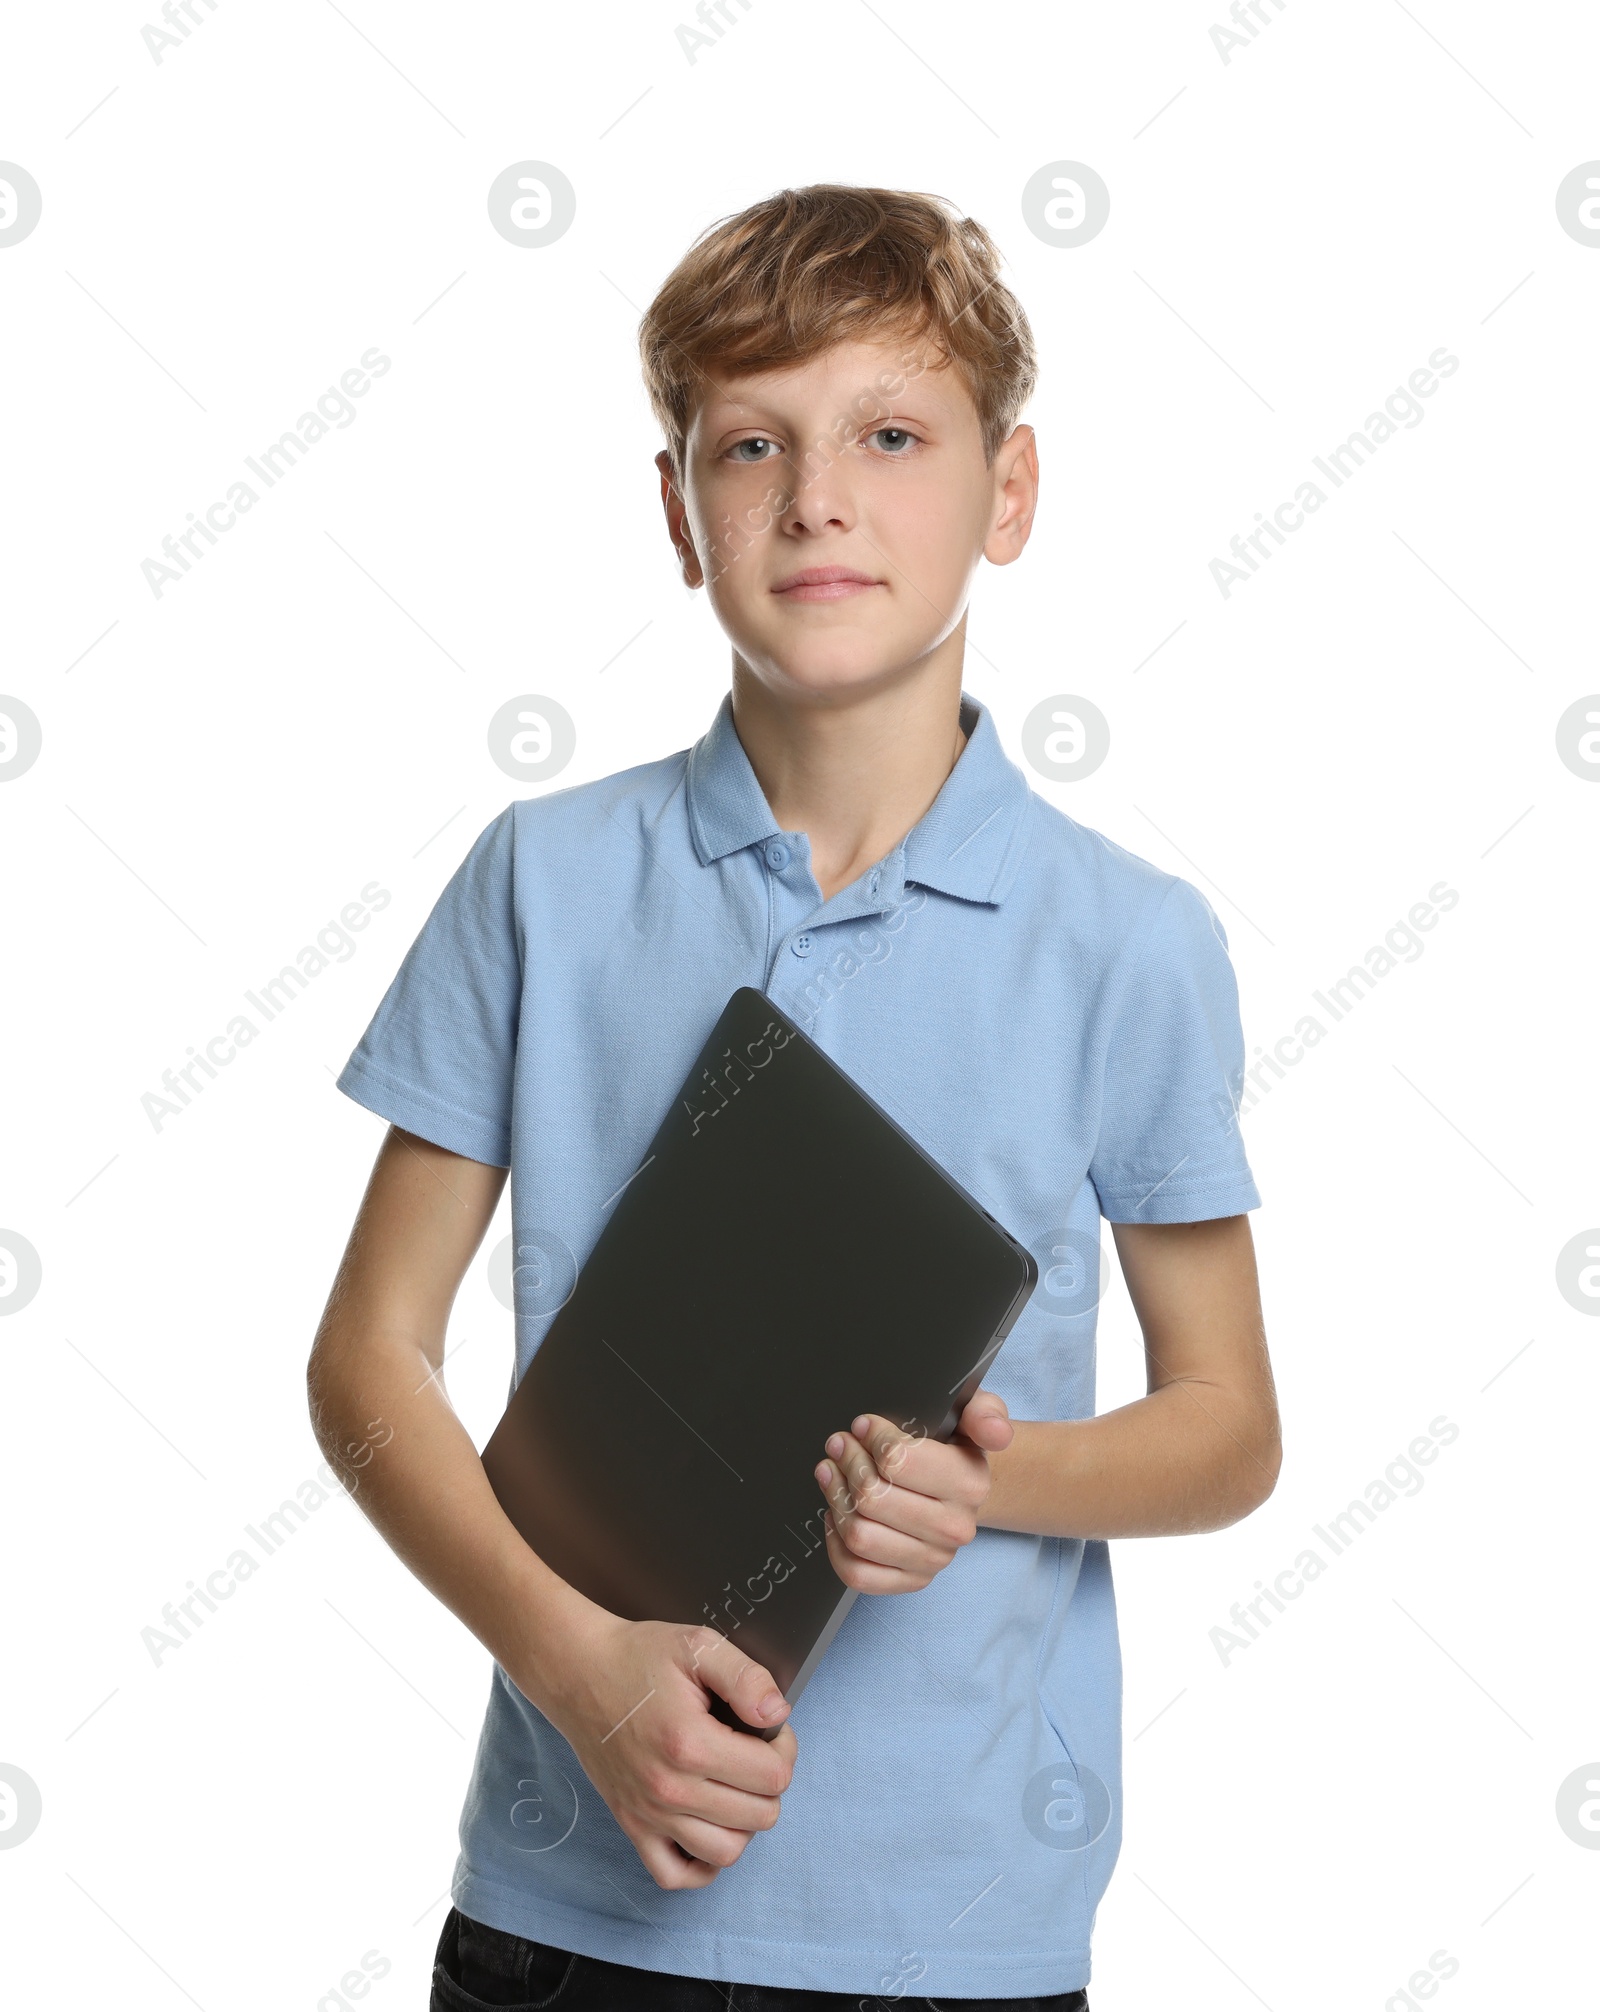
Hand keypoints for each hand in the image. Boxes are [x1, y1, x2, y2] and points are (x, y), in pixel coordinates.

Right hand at [534, 1614, 798, 1890]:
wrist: (580, 1672)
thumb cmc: (638, 1658)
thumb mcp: (699, 1646)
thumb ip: (747, 1678)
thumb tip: (778, 1715)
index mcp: (690, 1743)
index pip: (773, 1777)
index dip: (783, 1749)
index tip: (768, 1729)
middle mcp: (670, 1789)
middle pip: (759, 1817)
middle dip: (769, 1783)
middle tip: (752, 1751)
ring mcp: (649, 1814)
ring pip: (727, 1852)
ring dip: (744, 1822)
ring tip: (733, 1785)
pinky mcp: (632, 1826)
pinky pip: (675, 1875)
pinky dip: (701, 1863)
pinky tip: (708, 1826)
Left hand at [814, 1390, 1013, 1593]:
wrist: (964, 1488)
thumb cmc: (959, 1446)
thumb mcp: (979, 1414)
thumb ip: (986, 1414)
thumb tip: (995, 1432)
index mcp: (970, 1484)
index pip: (898, 1460)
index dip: (871, 1438)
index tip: (863, 1426)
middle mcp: (954, 1528)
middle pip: (872, 1498)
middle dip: (848, 1463)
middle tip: (840, 1445)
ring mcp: (932, 1560)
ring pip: (860, 1535)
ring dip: (836, 1497)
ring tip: (831, 1472)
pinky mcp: (910, 1580)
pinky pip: (857, 1573)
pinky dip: (836, 1543)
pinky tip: (838, 1514)